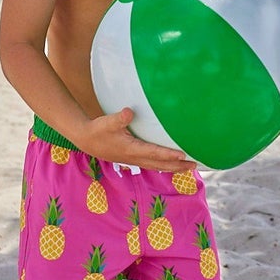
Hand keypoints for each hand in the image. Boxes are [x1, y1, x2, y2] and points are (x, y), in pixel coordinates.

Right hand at [78, 107, 196, 173]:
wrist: (86, 139)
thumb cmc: (98, 130)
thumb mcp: (107, 122)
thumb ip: (119, 118)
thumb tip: (129, 112)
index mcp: (131, 149)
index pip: (154, 153)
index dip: (169, 155)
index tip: (183, 155)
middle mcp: (134, 157)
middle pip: (160, 164)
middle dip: (177, 166)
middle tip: (194, 165)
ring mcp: (133, 160)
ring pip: (157, 166)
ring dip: (172, 167)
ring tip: (188, 167)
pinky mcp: (132, 158)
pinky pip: (152, 164)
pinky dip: (163, 165)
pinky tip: (170, 164)